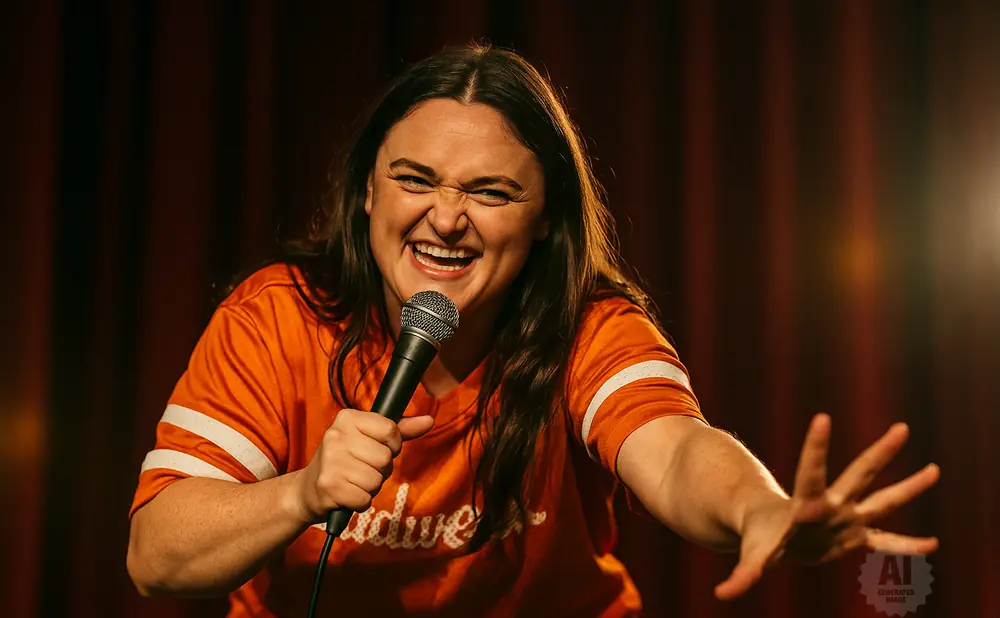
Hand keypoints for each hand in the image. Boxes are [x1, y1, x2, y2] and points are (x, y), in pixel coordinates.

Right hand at [291, 409, 434, 523]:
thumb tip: (429, 420)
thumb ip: (400, 430)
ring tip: (353, 482)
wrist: (306, 490)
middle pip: (385, 458)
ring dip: (370, 487)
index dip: (392, 445)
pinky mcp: (329, 486)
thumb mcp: (368, 439)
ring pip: (376, 480)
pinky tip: (347, 495)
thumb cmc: (344, 461)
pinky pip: (365, 499)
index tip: (378, 449)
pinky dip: (361, 502)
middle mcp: (336, 435)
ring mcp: (331, 461)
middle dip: (380, 470)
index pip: (391, 430)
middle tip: (361, 469)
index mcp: (347, 418)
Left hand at [714, 413, 939, 600]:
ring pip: (883, 499)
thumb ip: (744, 574)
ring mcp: (848, 518)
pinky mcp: (854, 537)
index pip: (812, 473)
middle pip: (860, 474)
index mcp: (807, 503)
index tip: (823, 418)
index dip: (816, 448)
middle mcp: (833, 505)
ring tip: (935, 469)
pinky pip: (886, 542)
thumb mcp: (754, 557)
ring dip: (909, 487)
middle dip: (881, 453)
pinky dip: (907, 546)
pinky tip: (933, 544)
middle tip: (902, 428)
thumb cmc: (761, 539)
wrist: (773, 536)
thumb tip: (722, 594)